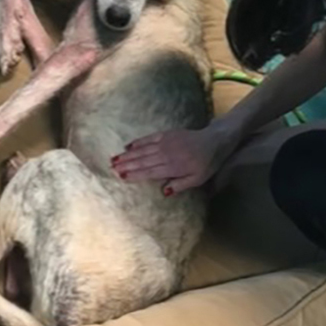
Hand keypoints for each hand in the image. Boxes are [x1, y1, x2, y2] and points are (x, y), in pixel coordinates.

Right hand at [110, 126, 224, 193]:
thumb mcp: (197, 179)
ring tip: (114, 159)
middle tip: (111, 168)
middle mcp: (167, 154)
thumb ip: (180, 185)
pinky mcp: (166, 134)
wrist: (214, 140)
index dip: (135, 174)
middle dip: (126, 164)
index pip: (150, 171)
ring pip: (143, 150)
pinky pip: (149, 138)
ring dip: (128, 155)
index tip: (122, 177)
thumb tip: (163, 191)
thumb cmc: (206, 163)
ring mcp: (165, 142)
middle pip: (143, 160)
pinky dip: (138, 142)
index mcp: (173, 167)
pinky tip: (128, 146)